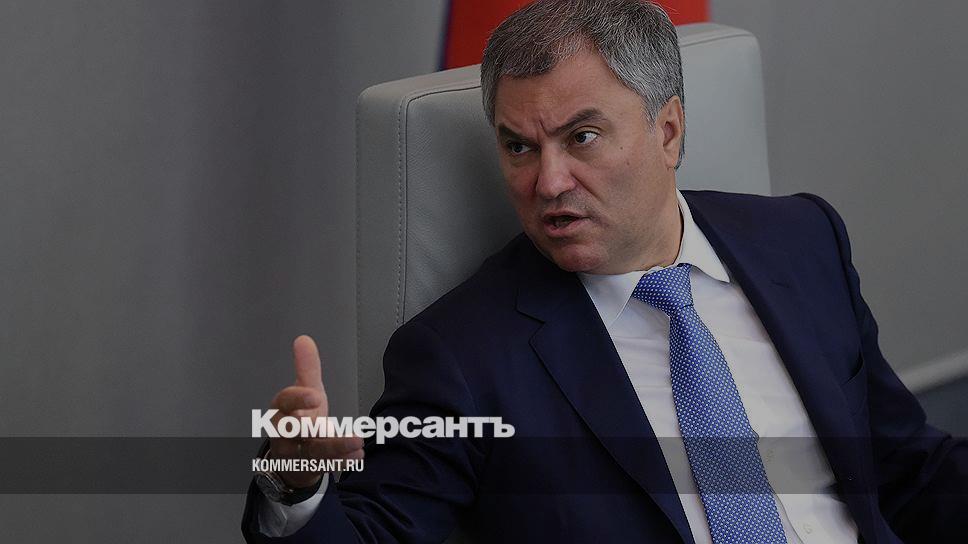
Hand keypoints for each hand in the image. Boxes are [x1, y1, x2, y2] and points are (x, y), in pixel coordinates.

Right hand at [268, 335, 364, 488]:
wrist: (292, 457)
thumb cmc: (299, 420)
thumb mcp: (305, 393)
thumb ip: (306, 369)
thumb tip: (303, 340)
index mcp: (282, 410)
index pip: (284, 402)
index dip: (297, 399)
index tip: (314, 395)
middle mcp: (285, 434)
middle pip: (290, 431)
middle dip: (305, 429)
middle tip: (320, 425)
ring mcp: (297, 453)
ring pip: (311, 452)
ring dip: (335, 448)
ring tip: (357, 443)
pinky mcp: (311, 468)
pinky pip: (326, 467)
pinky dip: (342, 462)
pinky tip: (358, 456)